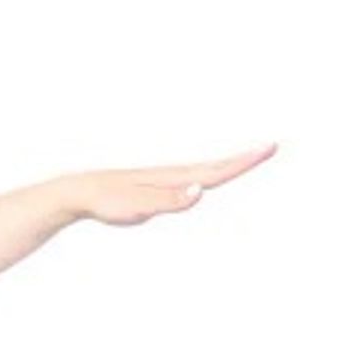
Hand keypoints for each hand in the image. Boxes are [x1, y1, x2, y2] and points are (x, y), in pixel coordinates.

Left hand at [65, 141, 277, 226]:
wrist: (83, 191)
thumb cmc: (109, 200)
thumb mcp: (139, 206)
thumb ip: (171, 201)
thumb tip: (201, 191)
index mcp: (176, 179)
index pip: (217, 171)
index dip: (244, 162)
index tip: (268, 148)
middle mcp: (175, 175)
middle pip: (217, 167)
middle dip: (244, 159)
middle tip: (271, 148)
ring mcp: (167, 180)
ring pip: (206, 171)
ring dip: (230, 165)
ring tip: (250, 159)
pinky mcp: (159, 187)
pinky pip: (193, 179)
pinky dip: (210, 175)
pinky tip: (208, 180)